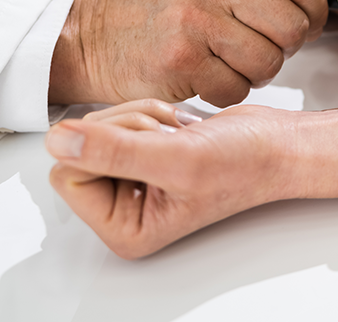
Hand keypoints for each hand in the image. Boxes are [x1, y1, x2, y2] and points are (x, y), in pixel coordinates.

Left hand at [47, 100, 294, 258]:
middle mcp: (122, 207)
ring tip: (180, 134)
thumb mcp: (178, 160)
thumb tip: (57, 141)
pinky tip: (181, 127)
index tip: (152, 148)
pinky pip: (121, 116)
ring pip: (99, 127)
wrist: (280, 143)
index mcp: (123, 227)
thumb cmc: (245, 163)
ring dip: (143, 117)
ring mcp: (132, 179)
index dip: (105, 147)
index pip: (67, 174)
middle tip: (170, 140)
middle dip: (127, 128)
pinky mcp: (142, 152)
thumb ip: (114, 152)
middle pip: (79, 147)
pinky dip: (152, 110)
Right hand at [49, 0, 333, 106]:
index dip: (314, 9)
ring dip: (257, 70)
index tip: (303, 21)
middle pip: (294, 24)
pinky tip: (205, 73)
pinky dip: (228, 89)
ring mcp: (193, 13)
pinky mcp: (179, 58)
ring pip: (271, 60)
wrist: (92, 34)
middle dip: (285, 45)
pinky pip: (239, 87)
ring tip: (228, 57)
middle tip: (258, 43)